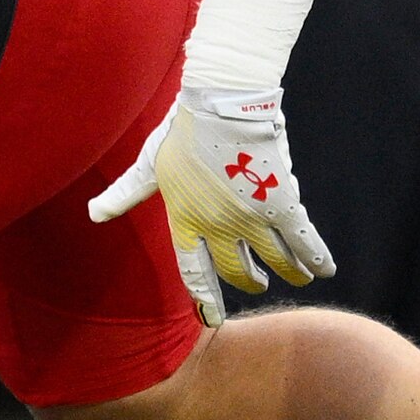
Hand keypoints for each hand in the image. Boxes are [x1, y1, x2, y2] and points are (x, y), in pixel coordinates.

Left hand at [84, 78, 338, 321]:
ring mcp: (251, 218)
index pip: (194, 271)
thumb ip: (127, 193)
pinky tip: (324, 268)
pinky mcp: (281, 203)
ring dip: (289, 272)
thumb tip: (94, 213)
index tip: (213, 318)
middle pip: (236, 270)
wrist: (222, 101)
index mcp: (185, 220)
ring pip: (277, 260)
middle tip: (259, 284)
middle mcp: (218, 227)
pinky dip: (316, 257)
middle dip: (249, 281)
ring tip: (299, 277)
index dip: (206, 297)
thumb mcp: (150, 163)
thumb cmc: (182, 128)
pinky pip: (303, 240)